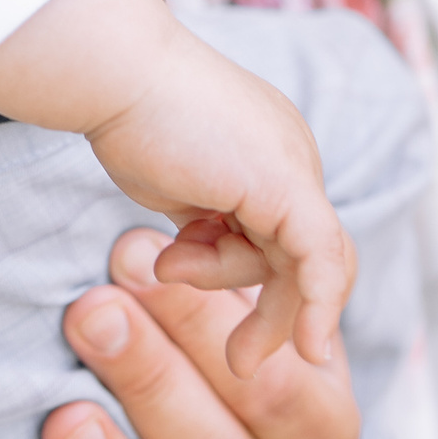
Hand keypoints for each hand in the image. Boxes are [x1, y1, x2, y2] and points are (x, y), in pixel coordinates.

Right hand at [0, 0, 355, 374]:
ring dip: (232, 285)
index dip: (263, 281)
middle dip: (274, 312)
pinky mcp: (291, 187)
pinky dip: (318, 308)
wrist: (116, 75)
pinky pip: (321, 263)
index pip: (285, 233)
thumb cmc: (126, 116)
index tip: (229, 330)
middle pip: (299, 255)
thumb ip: (199, 224)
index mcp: (266, 153)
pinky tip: (309, 348)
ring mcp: (296, 167)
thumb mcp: (173, 187)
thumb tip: (197, 260)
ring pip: (296, 264)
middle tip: (242, 362)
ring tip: (171, 262)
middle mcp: (290, 157)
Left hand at [42, 230, 360, 438]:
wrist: (223, 415)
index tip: (133, 261)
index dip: (201, 325)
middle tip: (89, 313)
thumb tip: (134, 246)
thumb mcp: (245, 307)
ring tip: (63, 420)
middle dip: (149, 379)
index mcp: (322, 430)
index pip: (271, 386)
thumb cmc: (220, 344)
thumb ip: (217, 283)